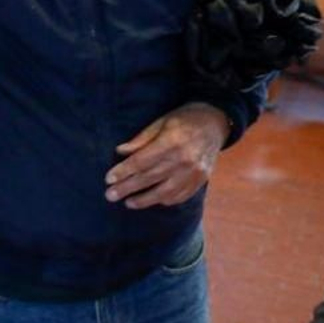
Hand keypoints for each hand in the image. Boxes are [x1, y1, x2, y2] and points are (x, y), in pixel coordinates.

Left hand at [106, 102, 229, 209]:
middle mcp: (184, 160)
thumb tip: (120, 152)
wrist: (215, 123)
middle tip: (110, 196)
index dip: (123, 171)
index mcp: (171, 143)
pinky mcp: (201, 180)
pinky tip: (154, 201)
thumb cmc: (183, 119)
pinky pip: (181, 195)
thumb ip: (141, 140)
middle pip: (150, 178)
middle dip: (128, 188)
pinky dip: (166, 200)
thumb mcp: (160, 122)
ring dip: (145, 200)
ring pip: (166, 192)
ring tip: (128, 203)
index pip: (142, 161)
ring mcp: (195, 172)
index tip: (108, 179)